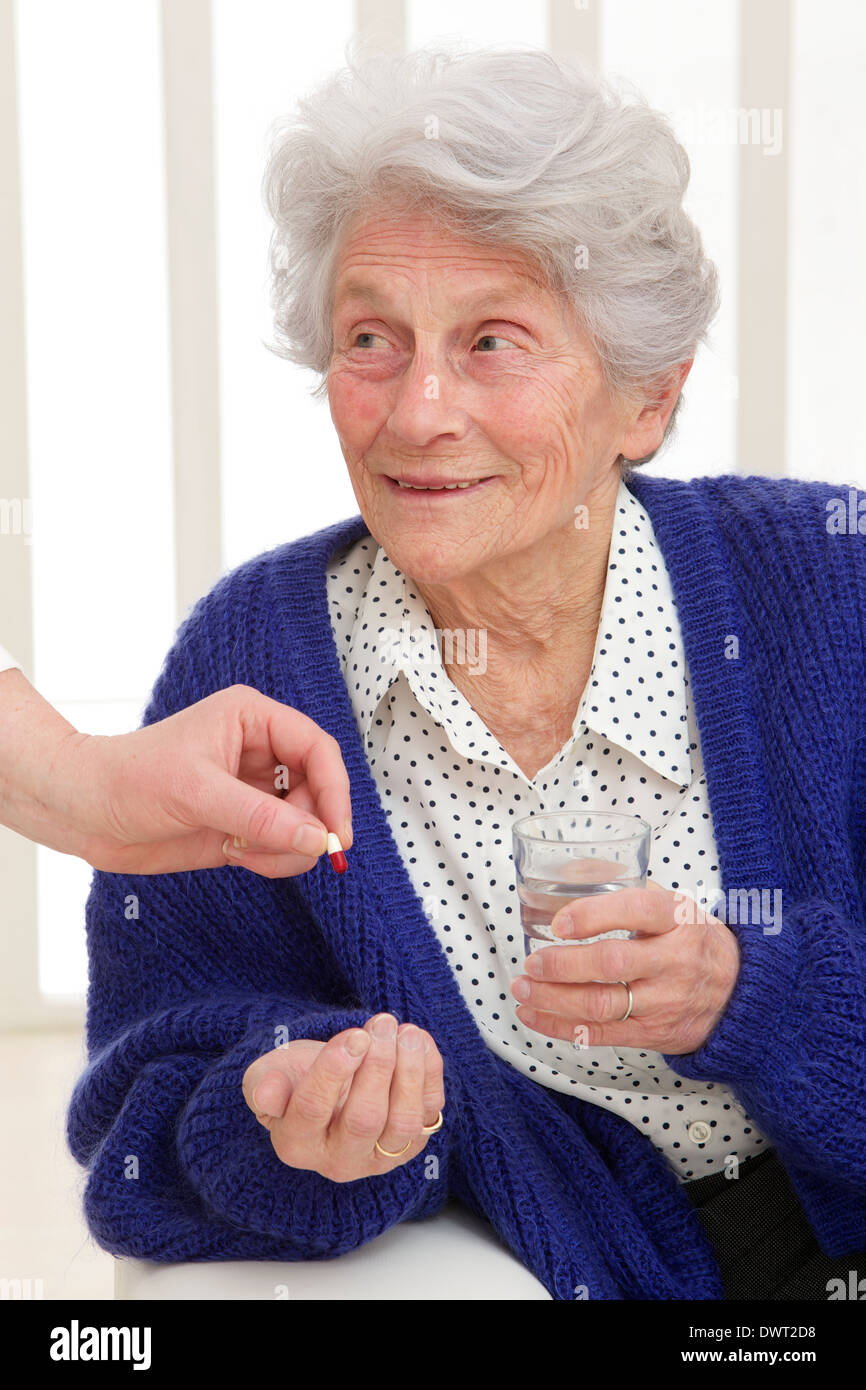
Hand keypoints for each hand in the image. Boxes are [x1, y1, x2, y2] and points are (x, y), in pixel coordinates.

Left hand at [0, 670, 351, 874]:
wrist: (83, 813)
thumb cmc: (127, 779)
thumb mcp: (197, 793)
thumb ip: (261, 818)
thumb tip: (316, 839)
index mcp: (253, 719)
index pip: (317, 749)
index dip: (335, 789)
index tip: (337, 831)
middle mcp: (258, 752)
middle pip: (317, 790)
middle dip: (307, 825)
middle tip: (286, 848)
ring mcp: (252, 791)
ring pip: (304, 823)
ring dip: (286, 847)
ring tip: (244, 852)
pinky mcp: (242, 826)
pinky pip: (282, 847)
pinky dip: (271, 860)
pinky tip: (235, 856)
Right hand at [241, 1013, 445, 1181]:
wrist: (328, 1087)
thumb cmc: (295, 1079)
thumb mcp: (268, 1075)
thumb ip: (264, 1084)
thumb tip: (265, 1094)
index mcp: (296, 1144)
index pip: (313, 1110)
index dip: (334, 1070)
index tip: (353, 1036)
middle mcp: (339, 1160)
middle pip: (364, 1119)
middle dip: (377, 1066)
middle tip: (381, 1024)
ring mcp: (380, 1156)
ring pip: (403, 1123)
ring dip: (410, 1072)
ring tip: (406, 1033)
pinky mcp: (412, 1142)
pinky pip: (430, 1113)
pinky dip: (431, 1074)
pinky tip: (419, 1042)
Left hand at [510, 880, 740, 1054]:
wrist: (740, 993)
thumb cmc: (692, 941)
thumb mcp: (673, 905)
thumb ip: (624, 887)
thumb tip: (568, 869)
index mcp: (677, 918)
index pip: (635, 910)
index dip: (593, 915)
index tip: (559, 922)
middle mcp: (674, 960)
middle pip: (612, 963)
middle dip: (563, 964)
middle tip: (531, 962)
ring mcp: (666, 1000)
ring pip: (602, 1004)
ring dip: (553, 998)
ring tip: (523, 988)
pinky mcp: (654, 1033)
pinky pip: (601, 1033)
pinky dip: (560, 1026)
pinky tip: (534, 1015)